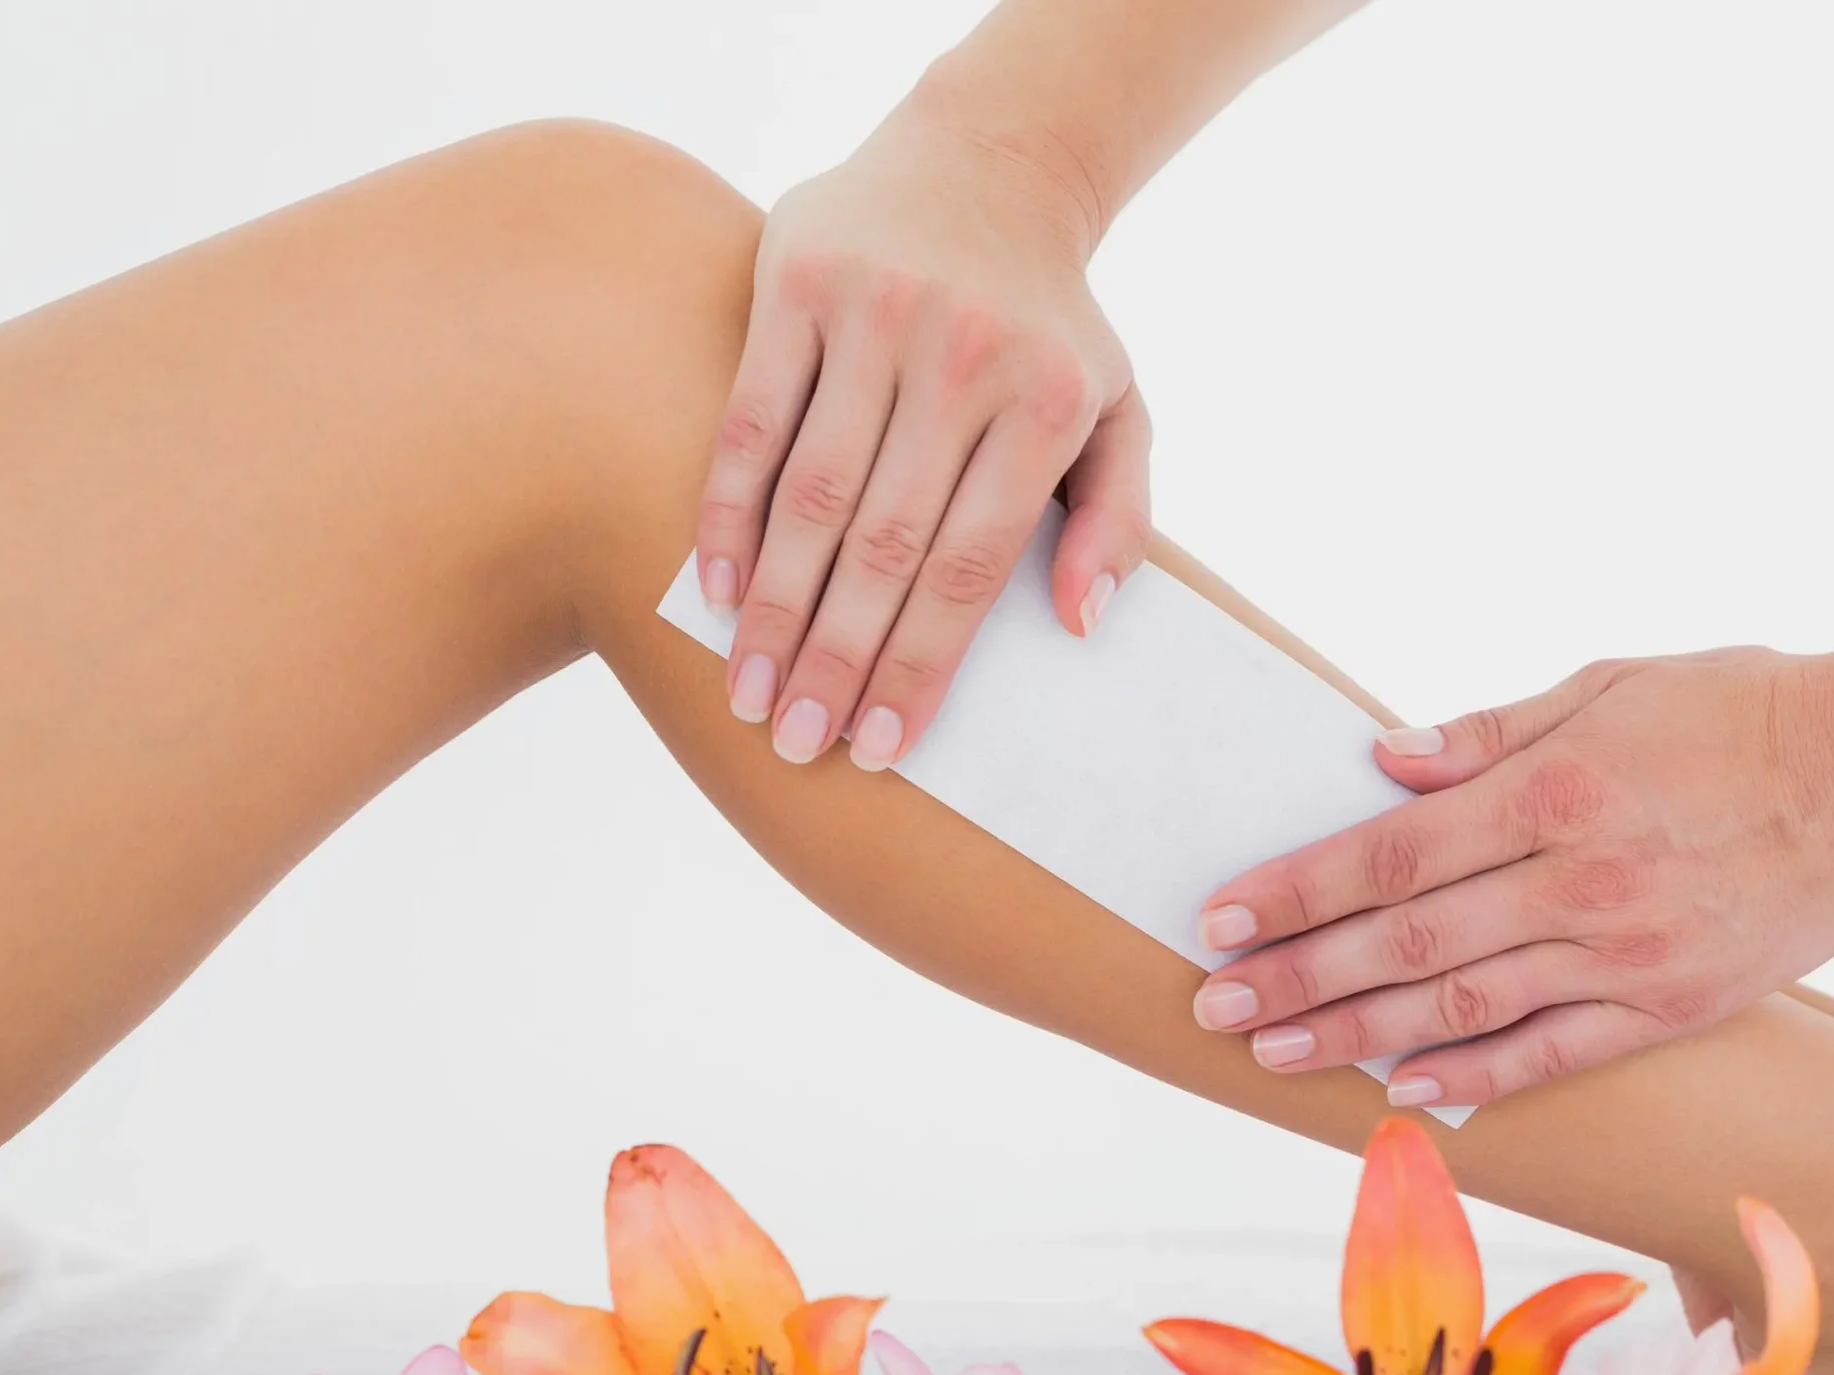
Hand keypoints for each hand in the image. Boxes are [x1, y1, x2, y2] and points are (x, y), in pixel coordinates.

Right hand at [696, 113, 1150, 769]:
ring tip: (748, 692)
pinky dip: (726, 509)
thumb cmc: (1051, 326)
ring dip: (773, 606)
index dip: (922, 662)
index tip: (880, 746)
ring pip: (811, 492)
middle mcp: (960, 358)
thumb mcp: (1120, 409)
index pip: (971, 562)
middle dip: (837, 656)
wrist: (986, 168)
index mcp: (1043, 403)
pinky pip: (751, 418)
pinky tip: (712, 589)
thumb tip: (1078, 623)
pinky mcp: (796, 279)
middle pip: (886, 543)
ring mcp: (876, 314)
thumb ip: (1117, 518)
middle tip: (796, 744)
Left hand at [1188, 648, 1833, 1103]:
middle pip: (1407, 943)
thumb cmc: (1742, 708)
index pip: (1392, 855)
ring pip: (1464, 1009)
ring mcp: (1628, 954)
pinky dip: (1475, 1076)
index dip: (1298, 890)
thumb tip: (1384, 762)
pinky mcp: (1673, 1005)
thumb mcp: (1612, 684)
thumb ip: (1492, 733)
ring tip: (1275, 1056)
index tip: (1222, 918)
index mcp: (1555, 791)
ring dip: (1356, 1036)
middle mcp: (1580, 882)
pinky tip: (1404, 1090)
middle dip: (1298, 977)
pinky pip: (1554, 1054)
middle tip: (1214, 1006)